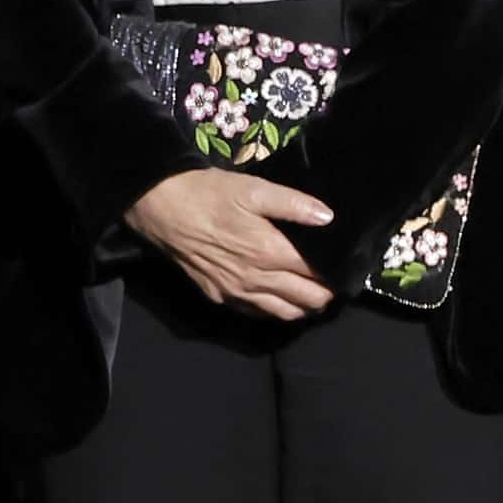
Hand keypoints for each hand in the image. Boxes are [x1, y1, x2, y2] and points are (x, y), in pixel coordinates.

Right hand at [125, 167, 335, 321]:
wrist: (157, 206)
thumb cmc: (207, 194)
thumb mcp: (252, 189)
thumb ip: (293, 204)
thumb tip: (329, 217)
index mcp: (269, 252)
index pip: (318, 276)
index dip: (337, 273)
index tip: (344, 264)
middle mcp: (256, 279)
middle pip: (308, 300)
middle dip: (326, 293)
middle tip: (330, 279)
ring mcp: (236, 292)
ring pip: (285, 313)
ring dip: (303, 306)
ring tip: (309, 290)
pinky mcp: (218, 296)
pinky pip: (257, 313)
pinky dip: (275, 309)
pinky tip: (277, 295)